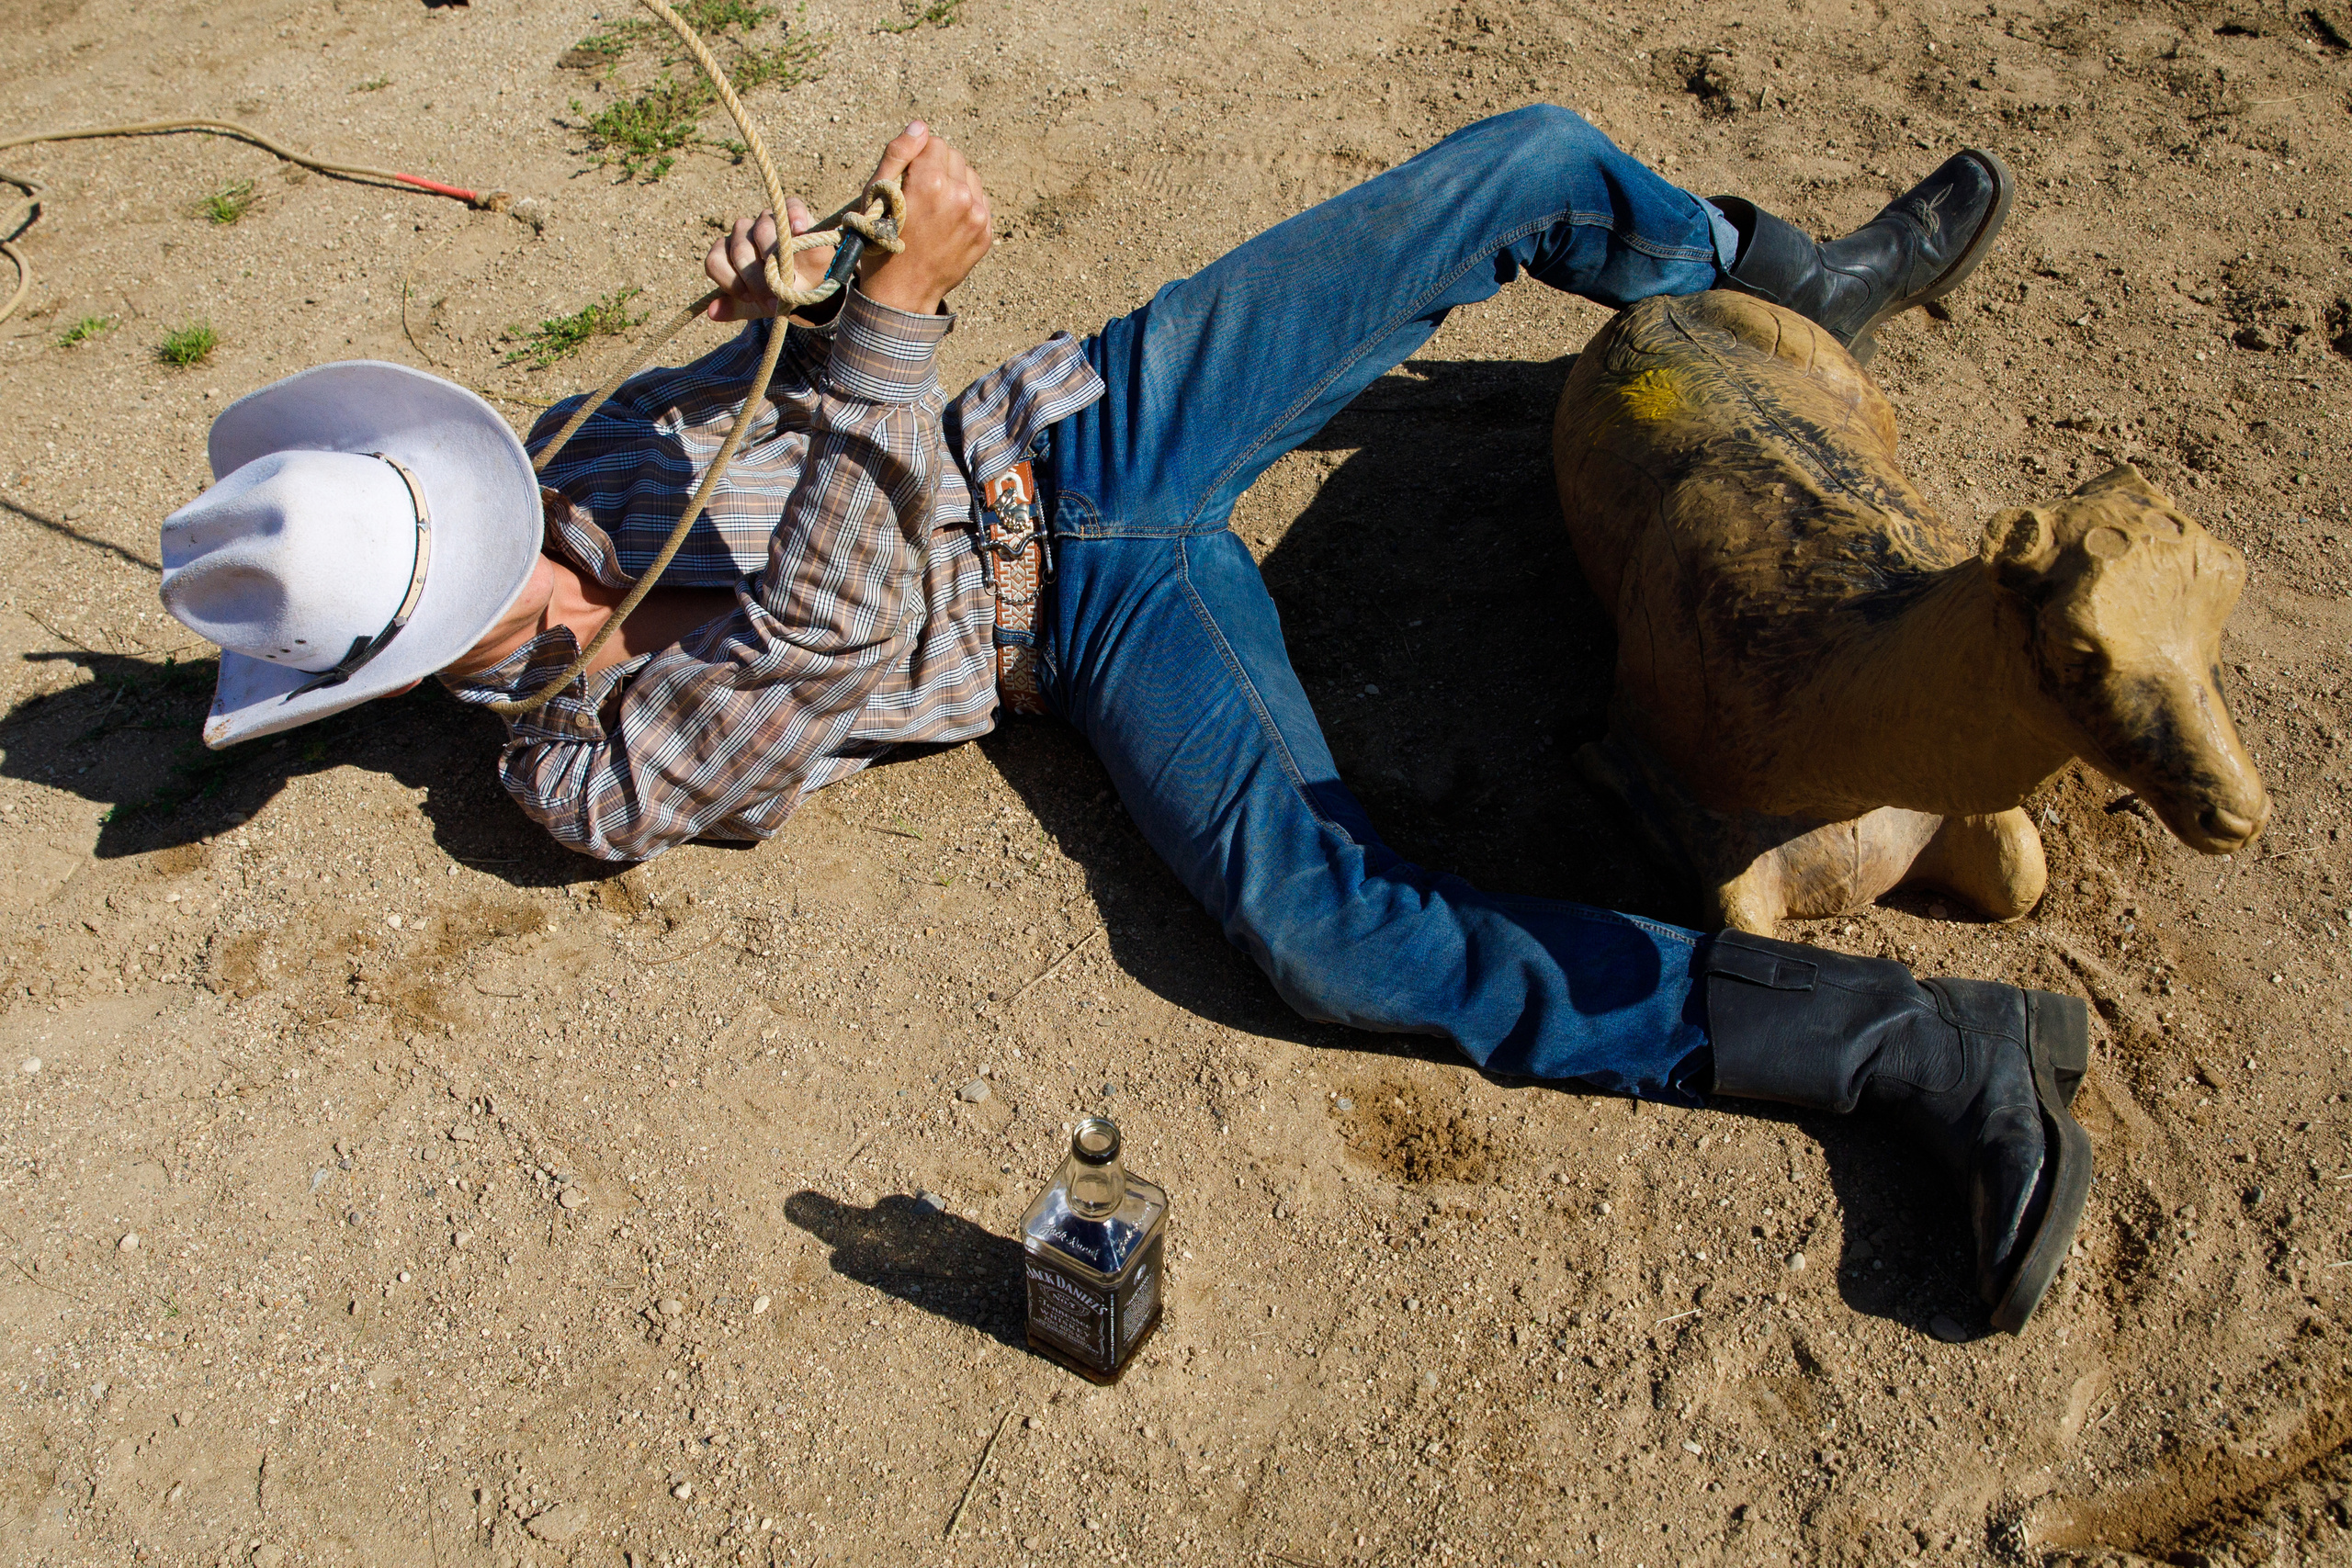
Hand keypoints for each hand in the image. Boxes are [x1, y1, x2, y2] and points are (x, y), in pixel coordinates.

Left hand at [702, 196, 833, 322]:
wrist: (813, 286)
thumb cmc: (779, 292)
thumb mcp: (757, 306)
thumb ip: (735, 307)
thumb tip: (712, 311)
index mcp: (729, 253)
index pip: (716, 260)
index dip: (730, 281)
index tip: (748, 298)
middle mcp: (744, 233)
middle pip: (739, 250)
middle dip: (756, 278)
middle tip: (773, 298)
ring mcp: (768, 219)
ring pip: (761, 229)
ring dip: (773, 253)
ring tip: (789, 275)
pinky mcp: (794, 212)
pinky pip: (791, 206)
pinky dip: (794, 216)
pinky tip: (799, 230)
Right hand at [857, 122, 992, 316]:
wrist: (900, 293)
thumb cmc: (880, 241)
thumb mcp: (876, 194)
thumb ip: (898, 154)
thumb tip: (921, 127)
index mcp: (931, 183)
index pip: (934, 143)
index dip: (916, 158)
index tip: (906, 180)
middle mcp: (960, 198)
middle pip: (954, 156)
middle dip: (936, 168)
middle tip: (917, 196)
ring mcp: (977, 218)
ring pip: (969, 176)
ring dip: (952, 184)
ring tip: (932, 208)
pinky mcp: (985, 234)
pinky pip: (979, 201)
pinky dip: (964, 205)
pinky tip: (945, 222)